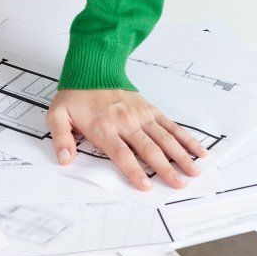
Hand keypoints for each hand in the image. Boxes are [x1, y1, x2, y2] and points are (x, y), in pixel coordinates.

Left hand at [46, 88, 207, 189]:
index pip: (122, 154)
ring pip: (165, 139)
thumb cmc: (76, 96)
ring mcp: (141, 116)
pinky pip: (171, 126)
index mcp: (105, 128)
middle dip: (166, 169)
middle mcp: (126, 122)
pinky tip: (198, 150)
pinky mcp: (150, 110)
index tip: (146, 186)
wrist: (92, 69)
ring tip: (194, 172)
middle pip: (149, 149)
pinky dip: (186, 138)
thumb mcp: (57, 115)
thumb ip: (60, 138)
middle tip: (179, 186)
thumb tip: (64, 159)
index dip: (135, 171)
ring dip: (181, 156)